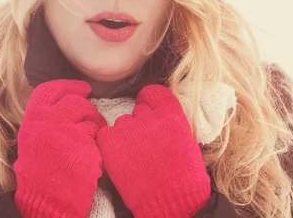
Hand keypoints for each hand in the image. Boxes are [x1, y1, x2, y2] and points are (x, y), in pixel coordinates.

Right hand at [13, 79, 106, 217]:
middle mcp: (48, 122)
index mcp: (33, 119)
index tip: (82, 87)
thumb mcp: (32, 139)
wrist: (45, 200)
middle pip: (76, 101)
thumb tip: (65, 100)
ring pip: (91, 118)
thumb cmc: (39, 172)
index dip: (68, 85)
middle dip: (88, 109)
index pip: (49, 90)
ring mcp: (67, 134)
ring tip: (91, 140)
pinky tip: (91, 157)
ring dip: (96, 125)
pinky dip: (98, 146)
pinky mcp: (84, 148)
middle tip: (91, 119)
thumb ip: (45, 119)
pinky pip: (98, 138)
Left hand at [97, 84, 210, 217]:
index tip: (147, 108)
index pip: (154, 93)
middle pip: (138, 111)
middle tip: (144, 145)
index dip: (149, 100)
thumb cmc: (183, 177)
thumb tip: (158, 119)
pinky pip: (106, 134)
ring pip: (122, 124)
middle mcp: (149, 116)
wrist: (170, 199)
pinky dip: (110, 144)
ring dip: (126, 136)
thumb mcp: (185, 141)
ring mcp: (128, 128)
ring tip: (133, 158)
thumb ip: (171, 124)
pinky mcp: (110, 141)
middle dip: (141, 125)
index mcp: (171, 115)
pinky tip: (119, 159)